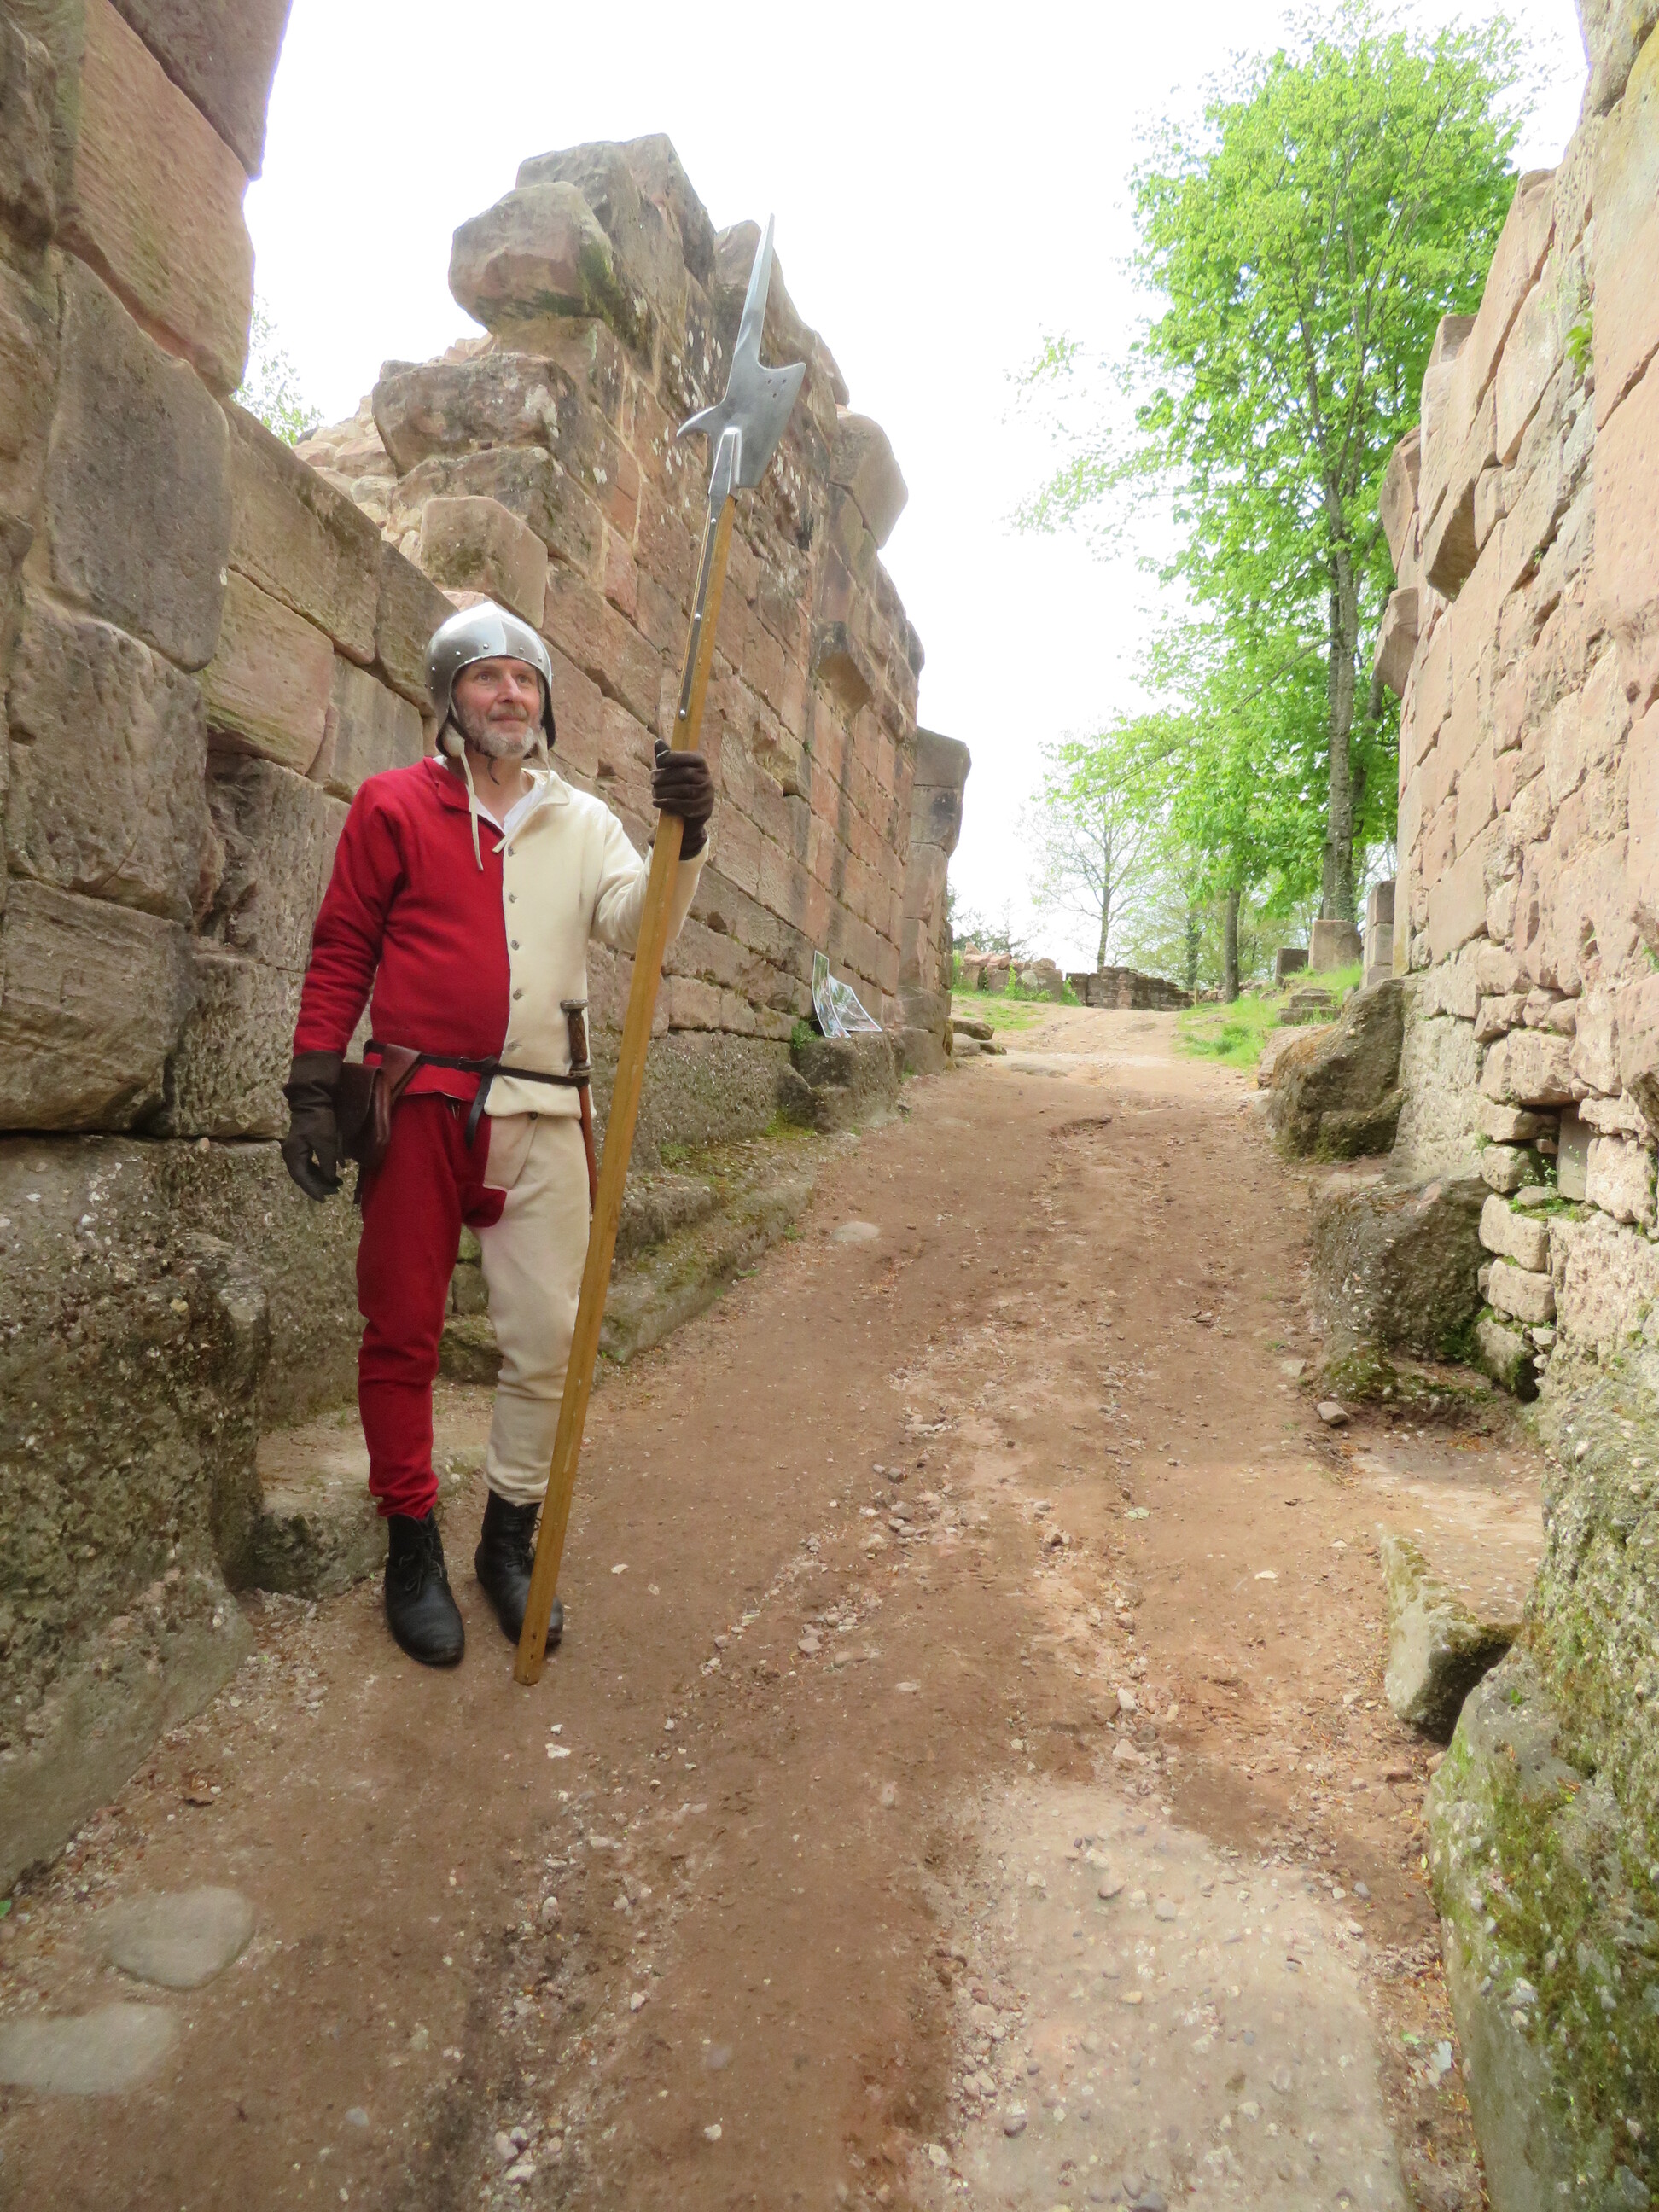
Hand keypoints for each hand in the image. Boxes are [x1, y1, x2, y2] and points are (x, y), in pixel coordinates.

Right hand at [281, 1051, 343, 1200]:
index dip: (313, 1190)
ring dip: (320, 1179)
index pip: (301, 1178)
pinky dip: (320, 1170)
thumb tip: (330, 1180)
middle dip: (319, 1185)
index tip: (324, 1199)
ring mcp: (296, 1150)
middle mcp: (291, 1154)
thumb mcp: (326, 1143)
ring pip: (307, 1171)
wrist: (314, 1101)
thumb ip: (327, 1163)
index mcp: (293, 1154)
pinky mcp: (302, 1146)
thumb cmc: (319, 1122)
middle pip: (303, 1176)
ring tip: (336, 1185)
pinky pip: (309, 1164)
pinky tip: (331, 1174)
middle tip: (335, 1192)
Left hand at [652, 740, 713, 856]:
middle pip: (684, 774)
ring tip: (654, 792)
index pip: (688, 758)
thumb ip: (667, 758)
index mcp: (700, 764)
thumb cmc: (680, 787)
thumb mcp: (674, 772)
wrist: (691, 815)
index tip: (659, 759)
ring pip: (682, 790)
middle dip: (664, 776)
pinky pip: (681, 805)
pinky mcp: (701, 810)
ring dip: (663, 791)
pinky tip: (656, 802)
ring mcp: (705, 795)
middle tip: (652, 779)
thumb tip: (658, 742)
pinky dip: (665, 803)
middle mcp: (706, 778)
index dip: (673, 757)